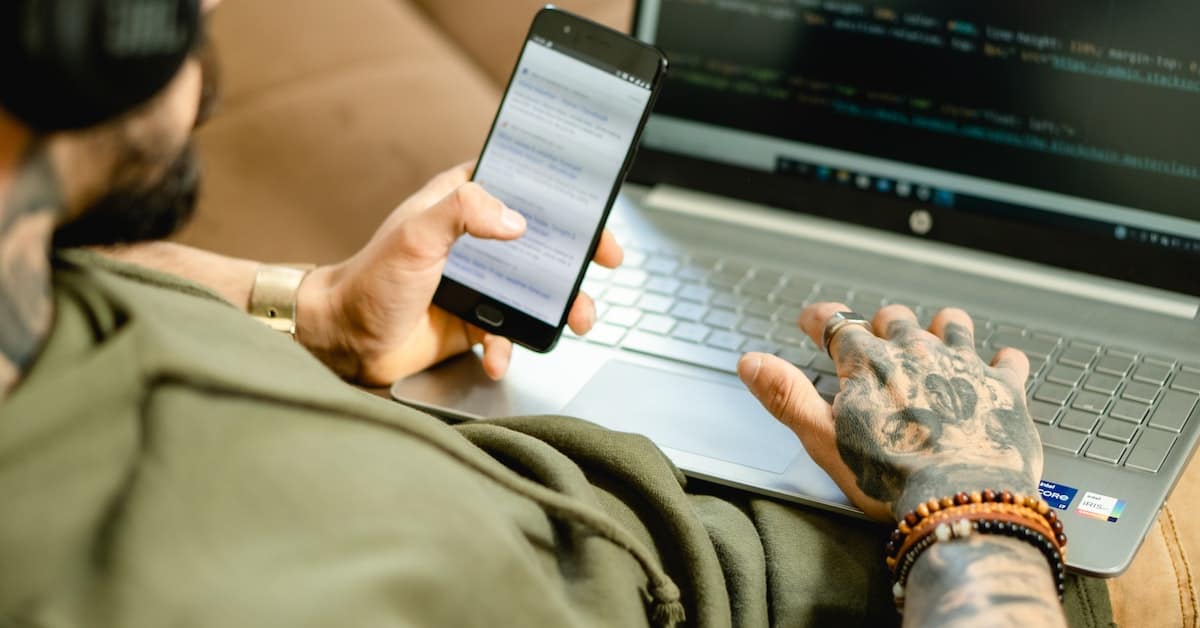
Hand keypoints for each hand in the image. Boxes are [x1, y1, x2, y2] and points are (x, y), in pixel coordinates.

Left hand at [296, 162, 621, 384]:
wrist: (344, 341)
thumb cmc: (369, 280)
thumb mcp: (415, 236)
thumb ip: (463, 214)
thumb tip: (516, 220)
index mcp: (461, 204)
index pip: (522, 185)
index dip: (562, 193)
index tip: (593, 206)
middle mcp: (476, 241)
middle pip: (544, 239)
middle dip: (580, 254)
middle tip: (606, 262)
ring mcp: (479, 282)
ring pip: (537, 290)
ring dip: (562, 307)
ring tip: (576, 322)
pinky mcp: (474, 321)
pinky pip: (509, 333)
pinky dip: (511, 347)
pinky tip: (498, 356)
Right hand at [737, 302, 1040, 521]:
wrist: (962, 501)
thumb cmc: (889, 478)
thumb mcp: (821, 438)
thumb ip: (785, 395)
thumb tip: (751, 362)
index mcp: (868, 362)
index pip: (836, 323)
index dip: (819, 319)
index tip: (811, 321)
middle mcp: (916, 353)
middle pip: (894, 318)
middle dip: (880, 324)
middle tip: (874, 335)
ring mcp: (963, 367)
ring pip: (951, 325)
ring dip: (940, 326)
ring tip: (935, 331)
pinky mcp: (1003, 390)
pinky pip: (1008, 361)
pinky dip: (1001, 360)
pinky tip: (999, 363)